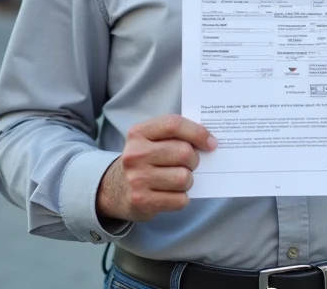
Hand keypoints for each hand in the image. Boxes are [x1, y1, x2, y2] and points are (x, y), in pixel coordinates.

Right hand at [95, 115, 216, 223]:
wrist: (114, 189)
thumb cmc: (145, 161)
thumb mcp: (151, 140)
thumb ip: (175, 135)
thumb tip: (210, 142)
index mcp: (138, 133)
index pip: (174, 124)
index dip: (198, 132)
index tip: (211, 143)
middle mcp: (134, 154)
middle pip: (184, 152)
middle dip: (194, 160)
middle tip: (190, 164)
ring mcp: (136, 178)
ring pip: (184, 178)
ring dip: (188, 181)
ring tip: (178, 180)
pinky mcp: (142, 201)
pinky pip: (180, 200)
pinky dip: (181, 198)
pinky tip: (171, 194)